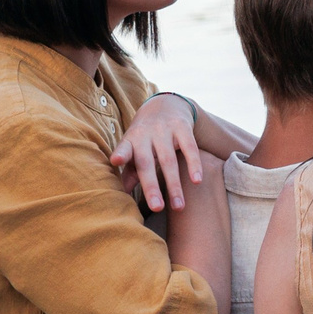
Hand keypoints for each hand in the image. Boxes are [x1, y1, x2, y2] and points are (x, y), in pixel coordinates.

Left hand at [113, 91, 206, 211]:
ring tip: (178, 206)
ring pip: (169, 160)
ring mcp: (165, 130)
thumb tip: (123, 193)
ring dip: (174, 185)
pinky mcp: (183, 128)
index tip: (115, 161)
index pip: (124, 147)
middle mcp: (146, 134)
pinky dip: (194, 164)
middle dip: (151, 186)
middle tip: (157, 208)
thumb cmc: (146, 135)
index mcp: (131, 139)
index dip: (121, 154)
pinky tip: (197, 181)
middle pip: (147, 163)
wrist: (166, 105)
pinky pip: (190, 148)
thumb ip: (131, 170)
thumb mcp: (135, 148)